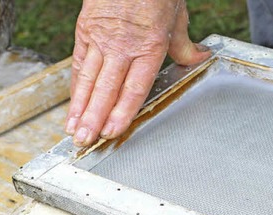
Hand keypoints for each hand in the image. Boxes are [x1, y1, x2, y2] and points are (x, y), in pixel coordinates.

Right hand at [66, 0, 210, 146]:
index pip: (134, 88)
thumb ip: (184, 45)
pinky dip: (76, 87)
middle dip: (94, 118)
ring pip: (89, 80)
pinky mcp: (86, 31)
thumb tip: (199, 58)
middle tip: (86, 141)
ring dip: (80, 108)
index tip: (112, 131)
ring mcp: (101, 39)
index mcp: (149, 46)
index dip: (121, 113)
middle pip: (106, 89)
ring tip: (74, 131)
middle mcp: (122, 46)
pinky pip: (80, 64)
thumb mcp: (177, 16)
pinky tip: (73, 105)